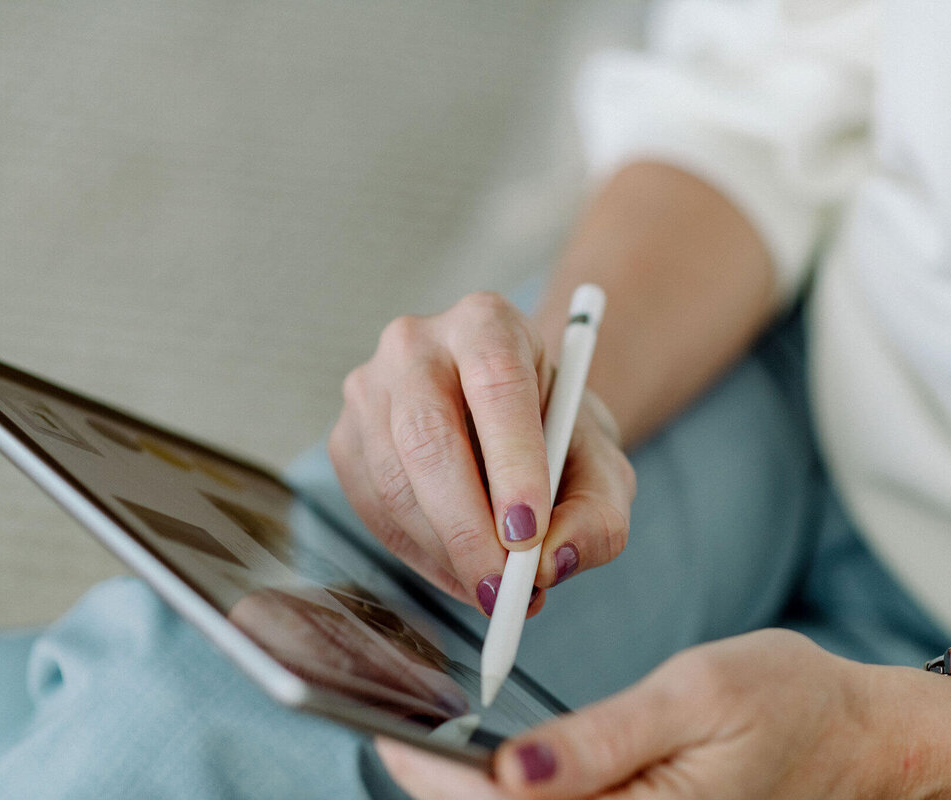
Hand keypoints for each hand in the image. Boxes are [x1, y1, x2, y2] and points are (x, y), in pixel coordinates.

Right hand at [329, 292, 635, 615]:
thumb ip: (596, 517)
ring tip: (497, 589)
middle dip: (466, 525)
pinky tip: (462, 573)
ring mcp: (370, 389)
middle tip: (503, 587)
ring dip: (446, 552)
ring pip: (394, 481)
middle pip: (427, 434)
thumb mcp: (603, 471)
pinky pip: (373, 509)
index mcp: (487, 323)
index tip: (529, 533)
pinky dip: (421, 557)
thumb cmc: (559, 441)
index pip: (496, 383)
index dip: (512, 461)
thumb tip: (550, 564)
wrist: (518, 426)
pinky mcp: (347, 439)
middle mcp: (416, 344)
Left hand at [377, 629, 950, 798]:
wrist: (858, 739)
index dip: (438, 782)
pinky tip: (493, 772)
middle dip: (444, 796)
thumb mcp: (695, 694)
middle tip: (395, 734)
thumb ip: (603, 740)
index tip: (387, 735)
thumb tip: (511, 770)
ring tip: (429, 751)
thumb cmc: (787, 702)